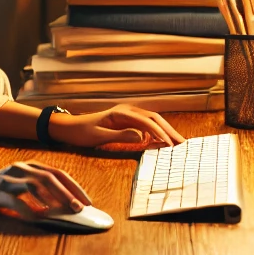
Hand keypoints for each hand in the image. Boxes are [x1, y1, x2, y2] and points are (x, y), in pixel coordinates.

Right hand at [0, 161, 91, 220]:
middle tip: (80, 208)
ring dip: (52, 198)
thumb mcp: (22, 185)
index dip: (74, 187)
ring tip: (64, 211)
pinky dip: (28, 209)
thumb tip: (65, 206)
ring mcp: (9, 178)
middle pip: (50, 177)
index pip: (58, 174)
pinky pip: (15, 200)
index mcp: (31, 166)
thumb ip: (41, 191)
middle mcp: (22, 168)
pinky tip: (38, 218)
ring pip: (35, 184)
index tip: (88, 202)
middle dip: (67, 193)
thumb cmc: (0, 189)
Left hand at [48, 105, 184, 150]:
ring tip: (178, 143)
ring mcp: (128, 114)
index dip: (159, 132)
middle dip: (169, 130)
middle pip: (154, 118)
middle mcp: (127, 110)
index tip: (169, 144)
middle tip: (182, 144)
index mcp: (121, 112)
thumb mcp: (99, 137)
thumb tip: (142, 136)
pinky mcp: (127, 121)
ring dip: (166, 131)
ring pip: (153, 121)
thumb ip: (120, 136)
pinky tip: (162, 142)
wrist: (71, 127)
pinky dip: (157, 132)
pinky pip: (146, 125)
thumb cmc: (82, 132)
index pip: (147, 121)